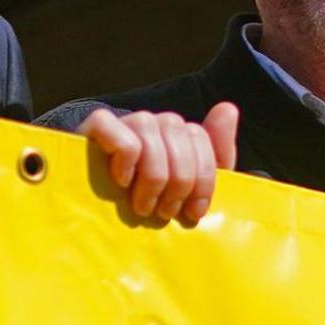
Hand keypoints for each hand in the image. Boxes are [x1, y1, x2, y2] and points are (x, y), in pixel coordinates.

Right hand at [80, 103, 237, 226]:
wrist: (96, 217)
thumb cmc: (149, 206)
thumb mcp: (190, 191)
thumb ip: (217, 154)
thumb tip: (228, 108)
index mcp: (178, 135)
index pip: (200, 136)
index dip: (203, 178)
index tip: (193, 212)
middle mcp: (154, 123)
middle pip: (179, 131)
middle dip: (179, 181)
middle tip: (165, 212)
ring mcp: (126, 122)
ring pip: (151, 128)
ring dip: (153, 175)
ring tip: (143, 206)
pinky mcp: (96, 128)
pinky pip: (119, 131)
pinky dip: (125, 158)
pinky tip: (122, 182)